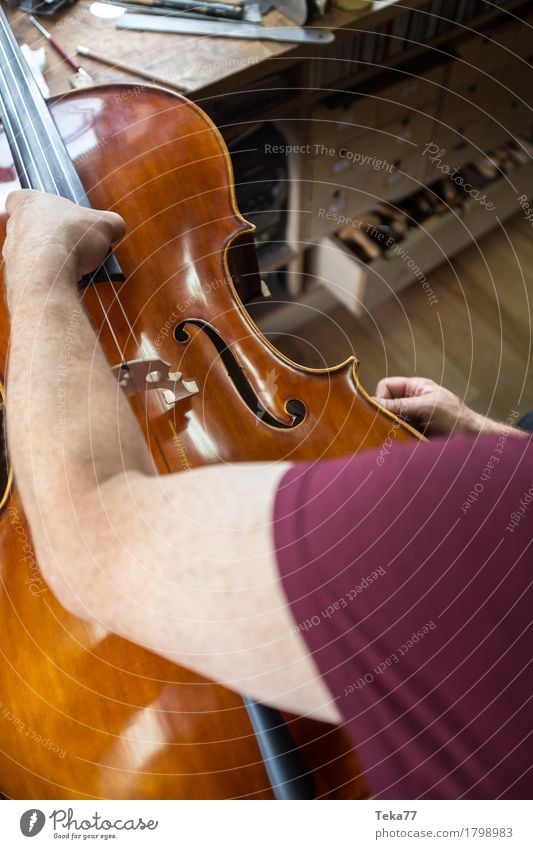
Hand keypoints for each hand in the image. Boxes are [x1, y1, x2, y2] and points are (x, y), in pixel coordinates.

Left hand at [3, 190, 124, 284]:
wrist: (49, 273)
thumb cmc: (70, 238)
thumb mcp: (105, 224)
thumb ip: (112, 223)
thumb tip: (116, 228)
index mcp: (28, 202)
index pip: (21, 198)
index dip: (38, 207)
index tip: (55, 215)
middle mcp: (14, 225)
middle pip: (30, 228)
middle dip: (52, 237)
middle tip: (74, 245)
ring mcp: (12, 252)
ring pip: (31, 254)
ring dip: (50, 260)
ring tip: (75, 267)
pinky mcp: (17, 276)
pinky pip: (34, 276)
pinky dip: (49, 279)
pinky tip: (66, 281)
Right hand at [374, 376, 491, 435]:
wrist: (474, 443)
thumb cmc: (456, 419)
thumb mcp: (426, 407)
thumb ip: (399, 405)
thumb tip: (371, 404)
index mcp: (415, 388)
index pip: (386, 386)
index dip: (381, 397)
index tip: (384, 412)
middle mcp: (410, 402)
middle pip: (384, 404)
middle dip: (384, 416)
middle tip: (391, 427)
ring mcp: (411, 419)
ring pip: (387, 422)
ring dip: (391, 430)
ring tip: (402, 437)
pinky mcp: (412, 435)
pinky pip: (395, 436)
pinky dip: (396, 440)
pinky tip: (404, 443)